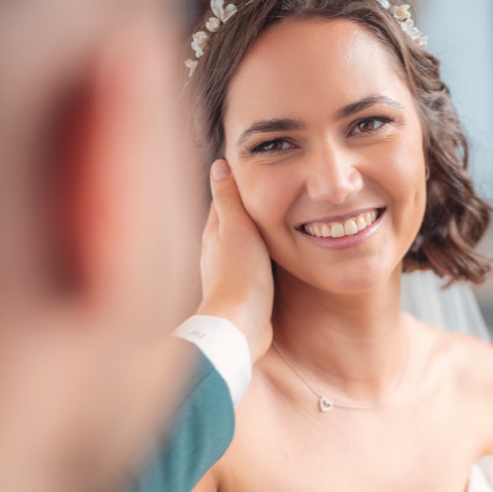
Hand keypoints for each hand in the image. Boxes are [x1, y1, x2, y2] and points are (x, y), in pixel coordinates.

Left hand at [196, 160, 272, 362]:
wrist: (240, 326)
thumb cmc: (239, 275)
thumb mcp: (237, 228)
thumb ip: (229, 199)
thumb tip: (218, 165)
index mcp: (214, 232)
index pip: (223, 200)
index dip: (237, 185)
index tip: (254, 171)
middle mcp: (216, 251)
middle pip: (232, 222)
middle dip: (248, 209)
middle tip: (272, 194)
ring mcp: (229, 272)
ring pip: (243, 245)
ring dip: (256, 234)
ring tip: (278, 222)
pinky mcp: (242, 291)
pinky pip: (252, 266)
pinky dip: (262, 256)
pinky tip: (275, 257)